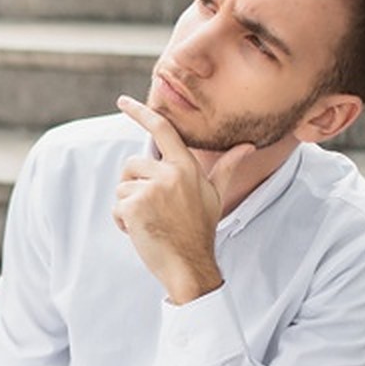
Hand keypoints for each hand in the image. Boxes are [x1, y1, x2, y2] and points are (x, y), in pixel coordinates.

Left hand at [113, 95, 252, 302]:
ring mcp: (152, 189)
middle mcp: (170, 173)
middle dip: (133, 186)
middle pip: (132, 164)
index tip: (123, 100)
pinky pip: (117, 206)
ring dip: (128, 207)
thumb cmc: (200, 230)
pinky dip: (122, 222)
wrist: (190, 265)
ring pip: (122, 187)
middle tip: (153, 210)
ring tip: (151, 222)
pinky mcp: (135, 206)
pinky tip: (141, 232)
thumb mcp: (215, 195)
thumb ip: (225, 168)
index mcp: (186, 167)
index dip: (141, 112)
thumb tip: (247, 146)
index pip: (162, 130)